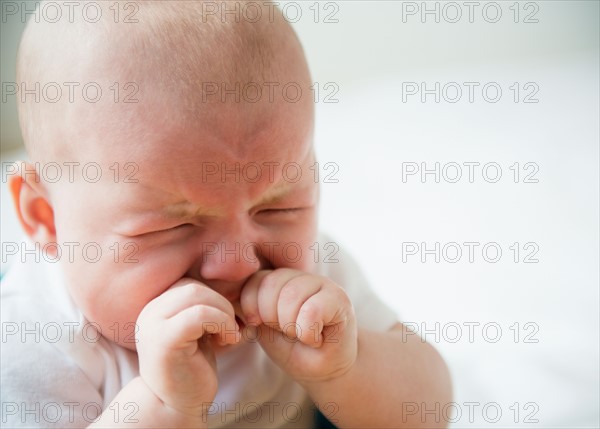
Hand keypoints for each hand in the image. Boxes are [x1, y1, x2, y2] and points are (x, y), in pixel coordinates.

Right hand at [136, 278, 239, 417]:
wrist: (175, 407)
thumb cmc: (192, 368)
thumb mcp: (199, 329)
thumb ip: (204, 306)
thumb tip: (235, 279)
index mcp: (156, 306)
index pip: (189, 283)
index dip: (214, 297)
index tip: (225, 321)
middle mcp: (149, 312)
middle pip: (193, 286)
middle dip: (221, 304)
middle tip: (231, 328)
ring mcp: (152, 325)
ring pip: (197, 295)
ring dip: (223, 313)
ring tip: (229, 335)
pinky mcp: (164, 340)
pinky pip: (199, 314)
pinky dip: (221, 323)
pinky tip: (227, 341)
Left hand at [240, 269, 356, 383]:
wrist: (324, 370)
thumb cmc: (293, 348)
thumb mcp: (263, 326)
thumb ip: (250, 306)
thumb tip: (228, 294)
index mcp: (279, 279)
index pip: (255, 279)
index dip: (254, 308)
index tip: (265, 325)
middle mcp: (300, 275)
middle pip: (271, 286)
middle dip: (272, 319)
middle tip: (288, 332)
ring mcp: (322, 283)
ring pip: (291, 297)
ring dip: (291, 327)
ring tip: (302, 334)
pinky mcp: (339, 299)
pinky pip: (311, 311)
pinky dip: (308, 333)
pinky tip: (315, 338)